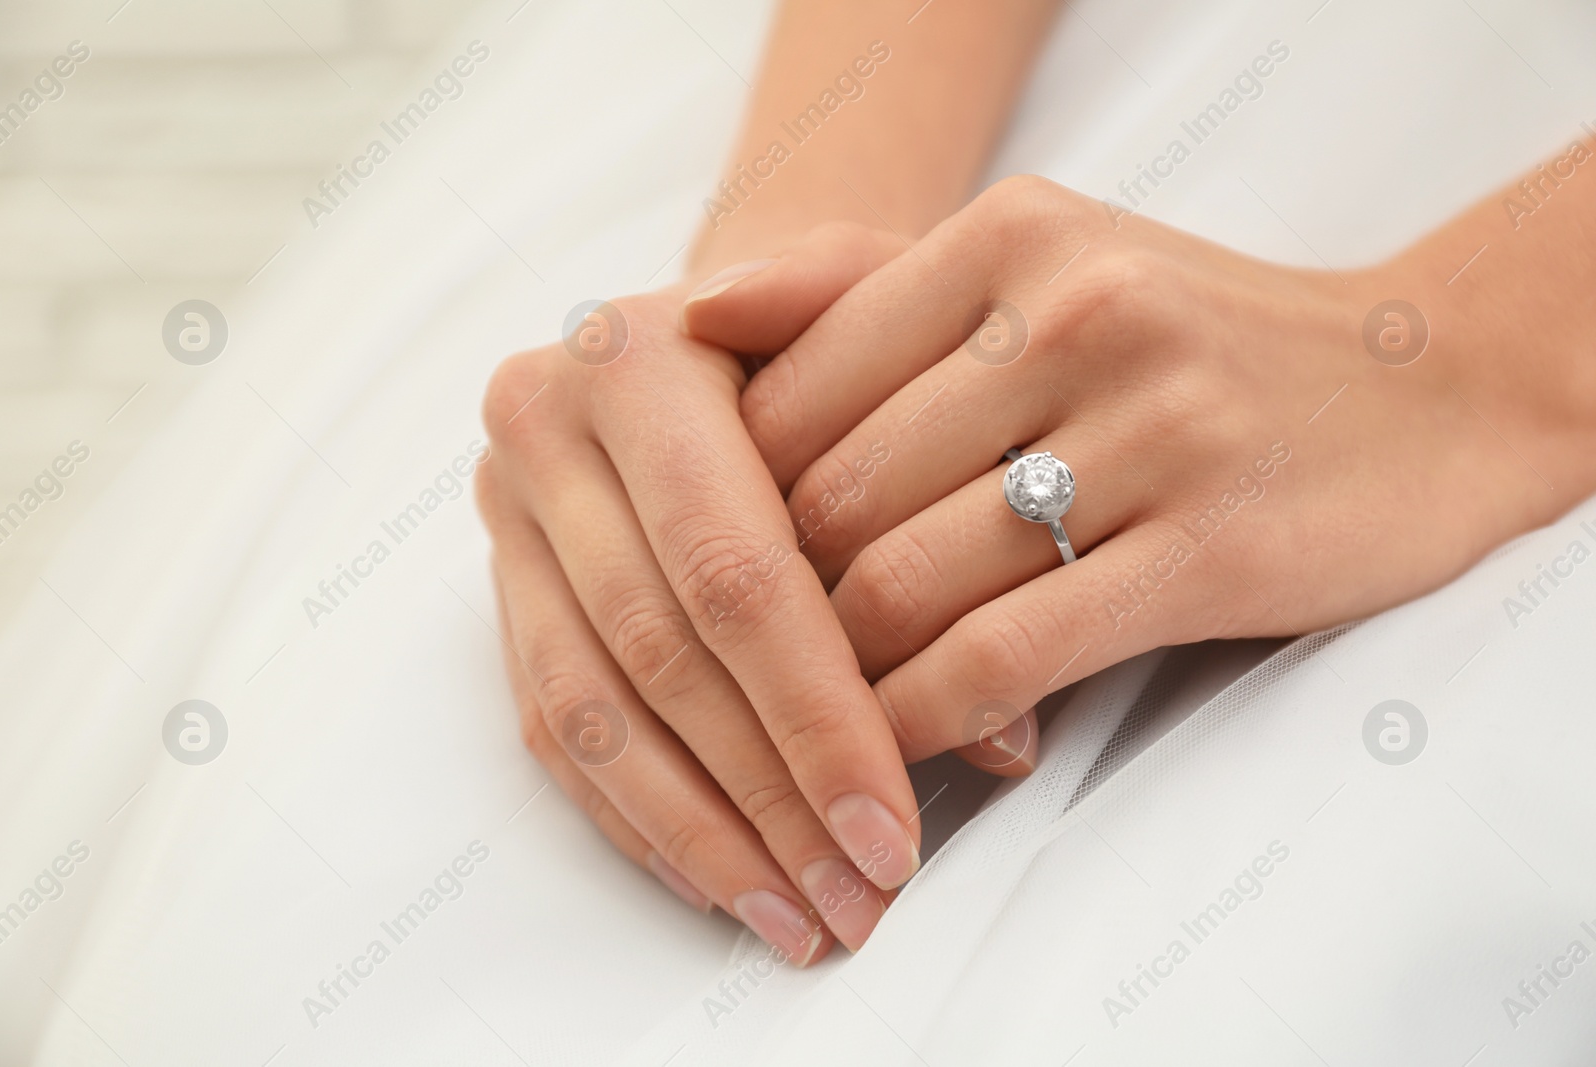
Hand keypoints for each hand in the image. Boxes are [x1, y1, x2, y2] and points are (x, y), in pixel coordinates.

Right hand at [477, 224, 919, 957]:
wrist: (712, 316)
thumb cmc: (826, 334)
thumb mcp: (890, 343)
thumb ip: (949, 520)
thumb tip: (1002, 725)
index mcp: (637, 359)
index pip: (732, 573)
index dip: (814, 716)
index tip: (889, 830)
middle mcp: (547, 427)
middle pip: (660, 653)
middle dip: (766, 796)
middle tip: (854, 899)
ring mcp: (509, 508)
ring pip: (590, 709)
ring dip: (700, 834)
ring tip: (798, 917)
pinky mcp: (502, 579)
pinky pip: (551, 724)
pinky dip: (634, 814)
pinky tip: (716, 877)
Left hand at [686, 173, 1595, 762]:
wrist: (1426, 388)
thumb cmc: (1193, 340)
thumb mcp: (1042, 266)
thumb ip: (868, 289)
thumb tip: (698, 316)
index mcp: (1010, 238)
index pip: (793, 387)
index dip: (731, 501)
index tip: (720, 571)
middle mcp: (1075, 310)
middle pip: (831, 494)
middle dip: (770, 605)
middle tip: (747, 670)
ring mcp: (1150, 424)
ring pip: (901, 580)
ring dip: (833, 676)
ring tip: (811, 717)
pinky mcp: (1209, 544)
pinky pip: (1004, 654)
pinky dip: (921, 716)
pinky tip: (894, 748)